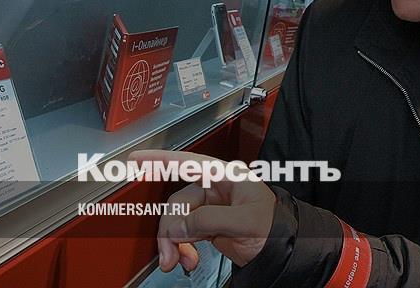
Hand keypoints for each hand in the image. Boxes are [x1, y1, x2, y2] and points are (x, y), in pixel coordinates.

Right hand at [128, 150, 275, 272]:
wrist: (282, 252)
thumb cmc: (275, 227)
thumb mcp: (245, 220)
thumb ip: (209, 219)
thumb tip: (178, 226)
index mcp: (227, 177)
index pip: (189, 163)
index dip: (161, 160)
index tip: (137, 159)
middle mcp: (215, 189)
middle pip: (178, 202)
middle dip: (170, 228)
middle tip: (170, 251)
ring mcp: (210, 208)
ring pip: (177, 220)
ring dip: (173, 242)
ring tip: (178, 261)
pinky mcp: (206, 226)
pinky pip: (183, 234)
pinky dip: (181, 248)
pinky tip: (186, 258)